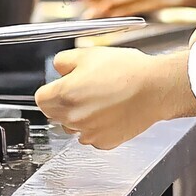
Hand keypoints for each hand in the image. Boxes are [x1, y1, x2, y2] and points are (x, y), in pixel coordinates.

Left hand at [35, 48, 195, 149]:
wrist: (153, 88)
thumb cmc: (126, 70)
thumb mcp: (91, 53)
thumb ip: (65, 60)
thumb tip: (57, 68)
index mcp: (66, 94)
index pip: (41, 98)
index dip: (51, 88)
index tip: (61, 84)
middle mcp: (73, 117)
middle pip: (54, 114)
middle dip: (63, 102)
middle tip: (83, 88)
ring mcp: (88, 133)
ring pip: (72, 127)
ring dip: (80, 115)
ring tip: (101, 98)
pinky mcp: (103, 143)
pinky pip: (91, 136)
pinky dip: (97, 126)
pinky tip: (111, 111)